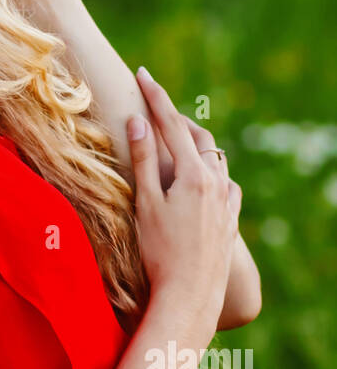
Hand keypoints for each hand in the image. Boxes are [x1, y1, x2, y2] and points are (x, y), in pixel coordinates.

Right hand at [127, 68, 241, 330]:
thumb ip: (144, 161)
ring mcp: (226, 201)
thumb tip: (138, 122)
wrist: (190, 295)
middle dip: (175, 117)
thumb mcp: (145, 204)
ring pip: (215, 158)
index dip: (155, 97)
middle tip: (154, 106)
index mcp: (193, 174)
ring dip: (195, 143)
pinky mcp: (230, 219)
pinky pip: (226, 183)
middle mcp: (216, 181)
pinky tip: (206, 178)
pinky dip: (212, 171)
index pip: (171, 124)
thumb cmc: (160, 252)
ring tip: (177, 138)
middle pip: (197, 136)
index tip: (142, 74)